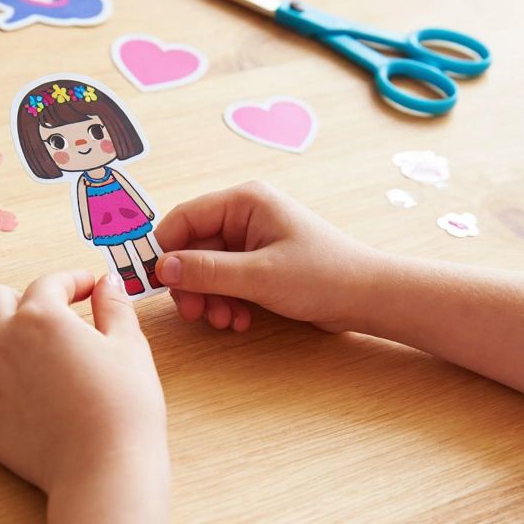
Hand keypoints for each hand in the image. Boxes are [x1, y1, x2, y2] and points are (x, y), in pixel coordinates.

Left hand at [0, 270, 167, 494]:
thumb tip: (107, 283)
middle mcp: (4, 343)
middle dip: (15, 300)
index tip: (83, 289)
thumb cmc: (124, 407)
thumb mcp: (130, 347)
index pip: (48, 285)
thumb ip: (114, 308)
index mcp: (43, 320)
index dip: (70, 282)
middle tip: (38, 318)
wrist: (106, 464)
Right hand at [155, 181, 378, 332]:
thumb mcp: (258, 275)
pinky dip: (227, 302)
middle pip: (194, 247)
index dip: (165, 250)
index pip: (184, 218)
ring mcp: (254, 241)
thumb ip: (206, 271)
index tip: (155, 282)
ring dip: (210, 298)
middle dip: (192, 283)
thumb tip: (162, 267)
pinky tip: (240, 321)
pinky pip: (227, 281)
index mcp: (244, 201)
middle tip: (194, 313)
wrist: (367, 297)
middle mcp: (246, 216)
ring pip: (209, 269)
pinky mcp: (261, 264)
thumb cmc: (322, 275)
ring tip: (225, 321)